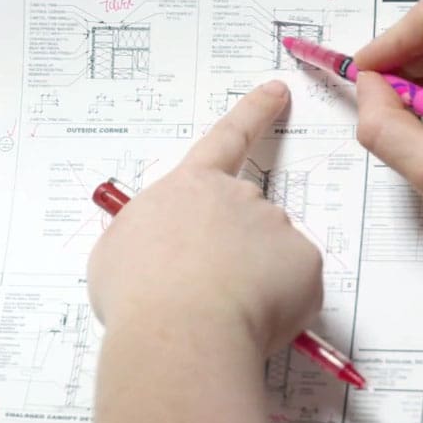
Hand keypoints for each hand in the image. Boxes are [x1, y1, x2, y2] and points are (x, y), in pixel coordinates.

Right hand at [87, 81, 323, 356]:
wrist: (179, 332)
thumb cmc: (139, 294)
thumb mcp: (118, 254)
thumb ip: (147, 239)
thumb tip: (158, 253)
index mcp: (190, 188)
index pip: (227, 139)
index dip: (254, 113)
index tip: (277, 91)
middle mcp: (238, 197)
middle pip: (246, 221)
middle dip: (235, 255)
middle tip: (206, 297)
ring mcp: (276, 227)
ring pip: (270, 260)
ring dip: (253, 284)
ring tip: (219, 315)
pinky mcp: (304, 263)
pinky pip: (295, 288)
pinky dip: (278, 308)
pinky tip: (249, 323)